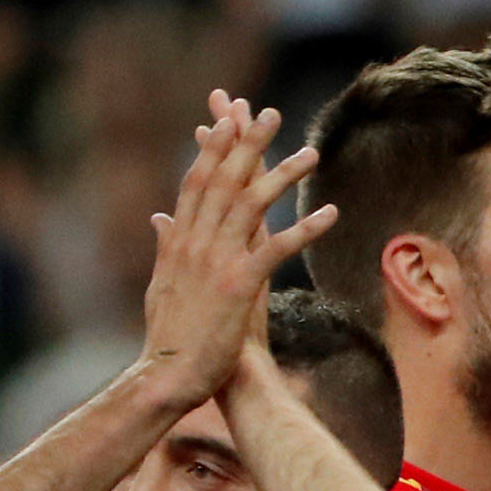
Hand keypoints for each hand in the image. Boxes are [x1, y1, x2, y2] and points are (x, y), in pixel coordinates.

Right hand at [139, 98, 334, 412]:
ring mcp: (217, 260)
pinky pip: (278, 247)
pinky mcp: (240, 284)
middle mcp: (196, 243)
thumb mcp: (160, 285)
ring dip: (284, 174)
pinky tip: (330, 213)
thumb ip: (165, 247)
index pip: (197, 183)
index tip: (229, 120)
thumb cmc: (168, 337)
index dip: (214, 148)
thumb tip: (160, 219)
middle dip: (249, 144)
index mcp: (178, 242)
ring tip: (311, 153)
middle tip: (271, 114)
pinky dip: (306, 228)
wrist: (168, 376)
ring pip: (253, 203)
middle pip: (226, 180)